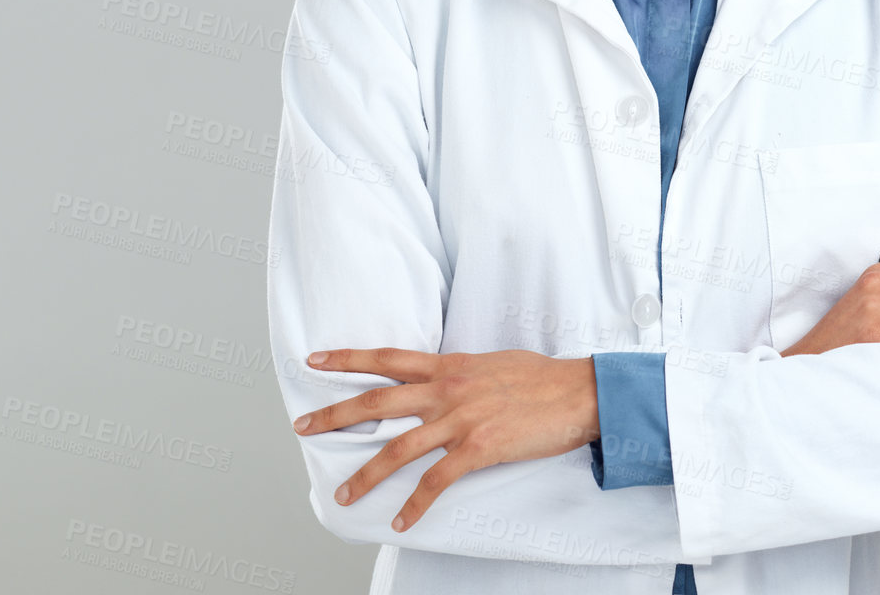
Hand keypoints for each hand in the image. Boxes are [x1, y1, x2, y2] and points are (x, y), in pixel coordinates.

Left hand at [292, 347, 599, 532]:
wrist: (577, 393)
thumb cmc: (539, 377)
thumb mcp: (490, 362)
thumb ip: (459, 373)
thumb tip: (442, 379)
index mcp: (448, 365)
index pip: (386, 358)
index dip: (347, 358)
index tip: (314, 359)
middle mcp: (446, 390)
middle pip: (377, 402)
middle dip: (334, 415)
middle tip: (302, 426)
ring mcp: (460, 420)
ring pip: (398, 448)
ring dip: (366, 475)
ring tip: (344, 494)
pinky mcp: (478, 449)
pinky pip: (436, 481)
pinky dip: (415, 506)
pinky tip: (401, 522)